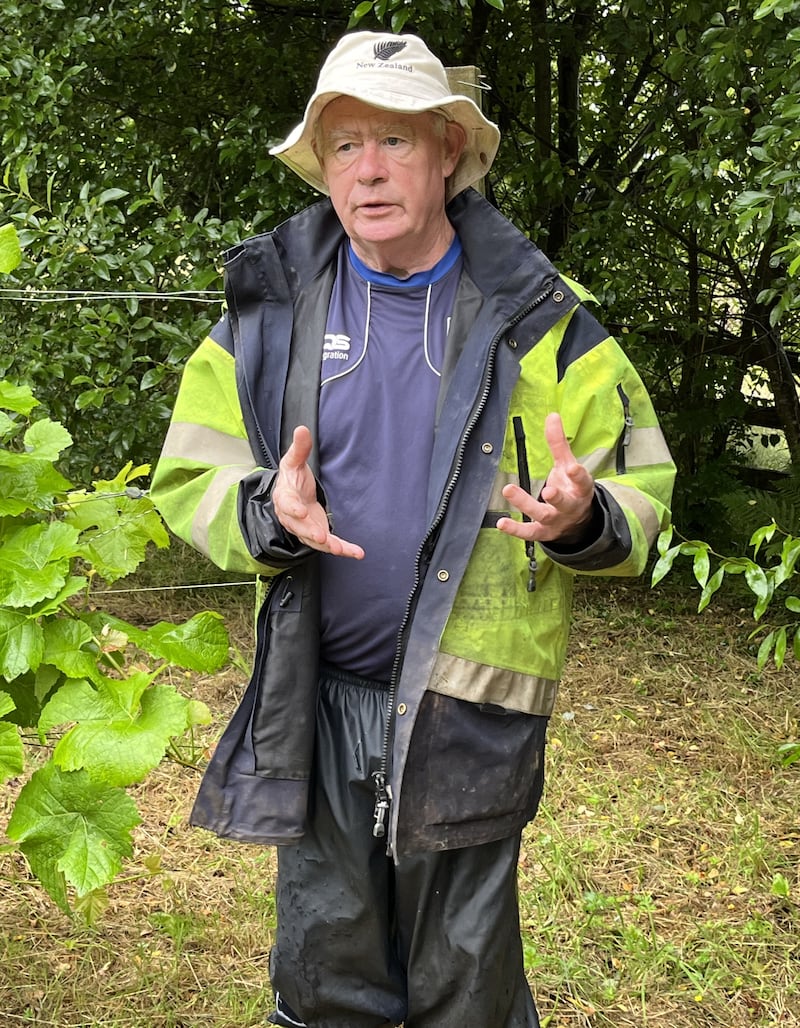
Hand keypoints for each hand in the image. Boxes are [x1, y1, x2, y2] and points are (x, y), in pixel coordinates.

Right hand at [271, 426, 363, 558]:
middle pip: (300, 527)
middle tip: (321, 536)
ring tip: (341, 549)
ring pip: (314, 540)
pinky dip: (344, 549)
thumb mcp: (293, 461)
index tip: (301, 511)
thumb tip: (302, 429)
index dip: (293, 509)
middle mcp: (293, 518)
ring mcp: (305, 529)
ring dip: (328, 545)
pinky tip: (357, 553)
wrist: (291, 494)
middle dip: (310, 532)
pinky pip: (330, 544)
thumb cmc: (291, 479)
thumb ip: (299, 448)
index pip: (287, 504)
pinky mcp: (317, 534)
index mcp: (285, 498)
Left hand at [497, 413, 594, 544]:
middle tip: (548, 489)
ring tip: (509, 490)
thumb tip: (552, 415)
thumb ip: (559, 443)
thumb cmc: (571, 488)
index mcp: (580, 489)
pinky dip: (515, 530)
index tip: (571, 467)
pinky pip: (529, 533)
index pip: (582, 482)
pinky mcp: (543, 532)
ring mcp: (556, 521)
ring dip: (526, 504)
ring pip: (543, 516)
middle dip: (556, 497)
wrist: (577, 522)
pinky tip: (501, 523)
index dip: (578, 475)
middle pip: (564, 503)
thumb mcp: (568, 465)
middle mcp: (570, 507)